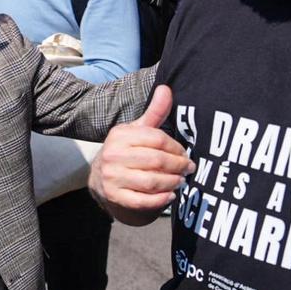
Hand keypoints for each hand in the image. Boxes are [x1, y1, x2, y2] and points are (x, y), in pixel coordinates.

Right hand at [88, 85, 193, 225]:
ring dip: (172, 182)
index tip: (186, 154)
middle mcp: (113, 155)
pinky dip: (160, 199)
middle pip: (157, 160)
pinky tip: (170, 195)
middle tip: (189, 169)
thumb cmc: (126, 150)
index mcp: (120, 135)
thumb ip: (154, 111)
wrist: (100, 178)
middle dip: (178, 166)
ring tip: (181, 181)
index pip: (157, 139)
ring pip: (152, 181)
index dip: (176, 148)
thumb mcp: (138, 130)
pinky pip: (143, 201)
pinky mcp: (114, 196)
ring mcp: (112, 177)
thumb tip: (166, 88)